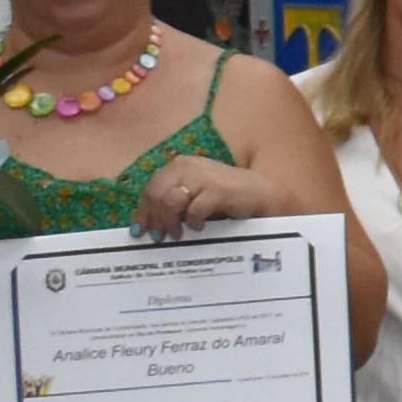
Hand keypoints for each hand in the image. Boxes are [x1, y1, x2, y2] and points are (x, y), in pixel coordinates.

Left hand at [133, 155, 279, 237]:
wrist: (261, 192)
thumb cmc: (225, 195)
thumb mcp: (195, 192)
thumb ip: (173, 200)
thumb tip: (147, 222)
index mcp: (180, 165)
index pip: (151, 188)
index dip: (143, 211)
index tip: (140, 230)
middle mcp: (188, 166)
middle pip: (157, 195)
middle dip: (155, 219)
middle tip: (159, 236)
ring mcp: (203, 177)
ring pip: (171, 201)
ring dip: (171, 222)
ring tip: (178, 234)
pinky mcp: (218, 190)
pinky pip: (195, 210)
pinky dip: (194, 222)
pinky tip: (200, 227)